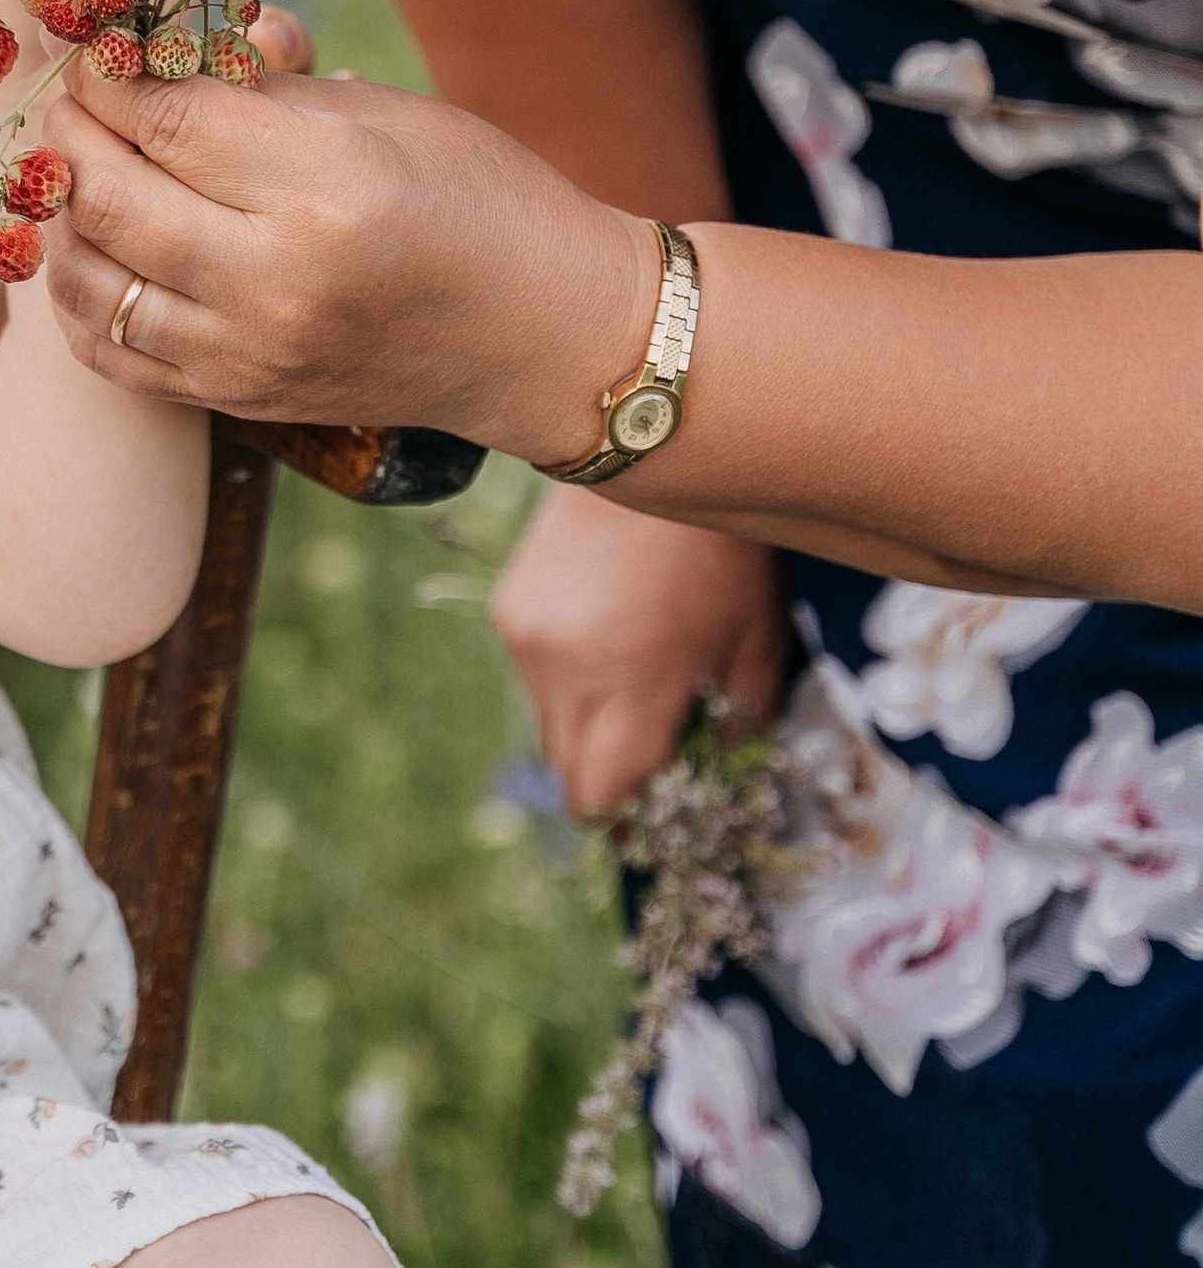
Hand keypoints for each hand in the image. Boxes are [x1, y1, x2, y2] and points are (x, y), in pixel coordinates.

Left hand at [42, 57, 658, 466]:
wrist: (545, 338)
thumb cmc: (481, 199)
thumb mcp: (384, 114)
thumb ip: (261, 90)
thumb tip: (156, 49)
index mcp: (327, 191)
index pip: (167, 120)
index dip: (108, 75)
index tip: (88, 43)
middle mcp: (276, 284)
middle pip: (110, 198)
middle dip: (68, 134)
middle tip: (66, 96)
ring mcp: (250, 355)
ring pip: (91, 281)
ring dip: (61, 215)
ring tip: (75, 167)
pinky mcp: (238, 400)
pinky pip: (110, 352)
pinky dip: (84, 294)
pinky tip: (98, 247)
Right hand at [492, 493, 788, 819]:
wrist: (651, 445)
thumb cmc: (723, 548)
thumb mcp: (757, 639)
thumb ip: (741, 723)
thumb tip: (719, 775)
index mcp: (630, 683)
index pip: (600, 797)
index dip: (627, 822)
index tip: (660, 821)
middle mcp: (562, 670)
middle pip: (569, 773)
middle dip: (612, 781)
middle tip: (657, 762)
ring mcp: (527, 640)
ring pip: (550, 727)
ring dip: (591, 728)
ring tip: (639, 685)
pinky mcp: (509, 611)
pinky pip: (536, 679)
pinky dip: (572, 681)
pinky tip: (610, 638)